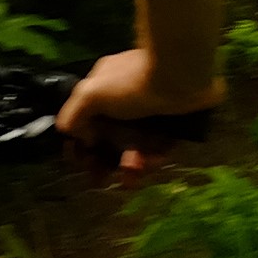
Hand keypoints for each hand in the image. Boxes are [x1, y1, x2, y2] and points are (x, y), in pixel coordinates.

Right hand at [56, 43, 223, 175]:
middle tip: (101, 182)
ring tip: (132, 176)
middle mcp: (126, 98)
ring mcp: (151, 110)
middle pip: (110, 137)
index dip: (81, 143)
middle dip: (104, 161)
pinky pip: (160, 145)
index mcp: (104, 86)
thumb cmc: (133, 83)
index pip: (86, 119)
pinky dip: (155, 156)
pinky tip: (153, 162)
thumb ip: (74, 113)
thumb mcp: (92, 93)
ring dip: (131, 164)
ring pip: (136, 144)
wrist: (182, 76)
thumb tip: (76, 135)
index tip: (80, 163)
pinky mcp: (173, 122)